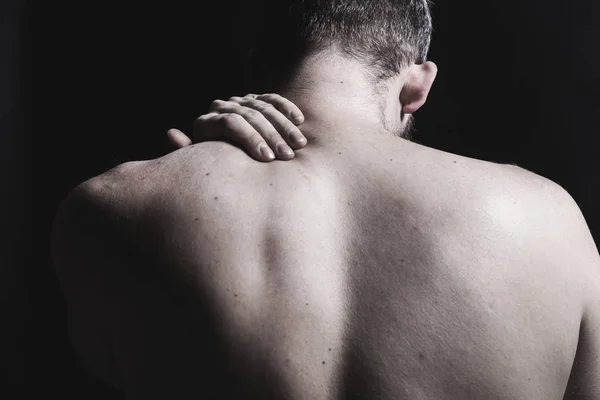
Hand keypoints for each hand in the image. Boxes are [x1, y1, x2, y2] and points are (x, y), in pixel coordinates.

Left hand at [167, 93, 306, 161]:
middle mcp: (221, 108)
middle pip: (249, 115)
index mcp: (206, 123)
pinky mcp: (256, 100)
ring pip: (263, 107)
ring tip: (299, 145)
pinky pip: (273, 99)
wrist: (228, 165)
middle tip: (287, 156)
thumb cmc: (215, 173)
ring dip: (284, 126)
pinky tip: (300, 122)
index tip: (267, 159)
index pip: (230, 123)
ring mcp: (240, 102)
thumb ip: (188, 153)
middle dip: (271, 136)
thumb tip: (171, 132)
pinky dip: (286, 109)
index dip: (249, 139)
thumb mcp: (201, 168)